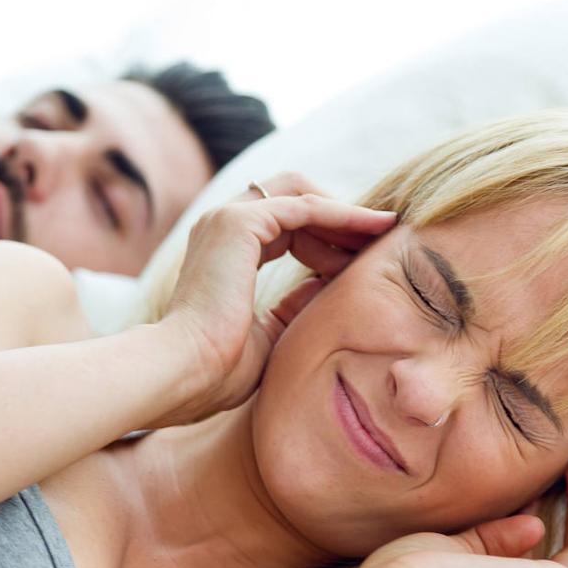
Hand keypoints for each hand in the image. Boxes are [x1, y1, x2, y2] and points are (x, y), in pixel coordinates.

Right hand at [152, 172, 396, 427]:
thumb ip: (294, 307)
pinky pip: (306, 207)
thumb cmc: (216, 370)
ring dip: (346, 212)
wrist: (182, 372)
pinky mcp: (239, 223)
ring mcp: (226, 219)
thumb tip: (325, 289)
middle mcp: (220, 226)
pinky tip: (375, 228)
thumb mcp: (269, 334)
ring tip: (386, 230)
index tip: (361, 258)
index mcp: (222, 252)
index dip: (326, 238)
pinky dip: (343, 214)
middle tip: (380, 238)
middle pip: (293, 198)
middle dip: (338, 216)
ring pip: (302, 194)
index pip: (284, 226)